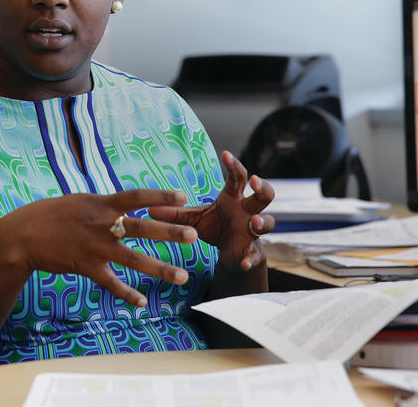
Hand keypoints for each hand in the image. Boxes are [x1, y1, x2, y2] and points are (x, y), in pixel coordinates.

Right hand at [0, 189, 197, 306]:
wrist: (23, 234)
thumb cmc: (52, 215)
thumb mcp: (81, 201)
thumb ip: (105, 204)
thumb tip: (127, 203)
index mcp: (101, 203)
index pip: (136, 196)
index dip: (160, 195)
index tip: (184, 195)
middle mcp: (102, 224)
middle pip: (142, 227)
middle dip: (170, 232)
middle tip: (194, 236)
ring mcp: (95, 247)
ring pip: (133, 259)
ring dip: (160, 268)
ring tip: (182, 276)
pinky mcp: (86, 267)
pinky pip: (110, 283)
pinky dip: (126, 293)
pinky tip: (142, 302)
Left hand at [149, 150, 274, 272]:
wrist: (231, 254)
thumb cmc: (215, 228)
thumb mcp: (194, 219)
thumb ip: (175, 213)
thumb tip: (148, 208)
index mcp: (233, 199)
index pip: (238, 177)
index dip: (234, 165)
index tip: (225, 154)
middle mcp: (248, 212)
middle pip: (264, 195)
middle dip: (263, 187)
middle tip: (254, 181)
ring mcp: (253, 231)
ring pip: (269, 222)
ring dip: (263, 222)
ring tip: (254, 222)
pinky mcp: (253, 251)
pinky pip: (255, 254)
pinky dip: (250, 258)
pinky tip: (244, 262)